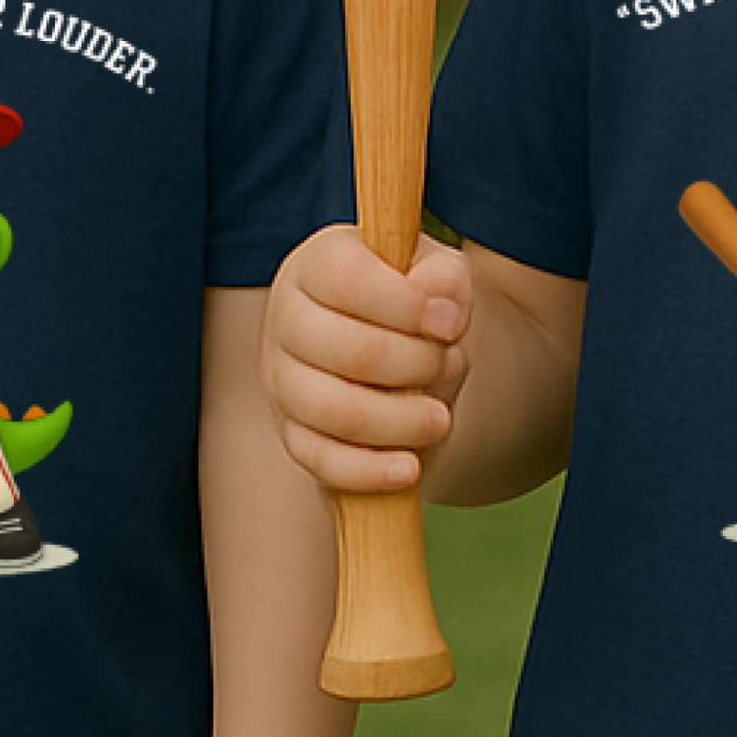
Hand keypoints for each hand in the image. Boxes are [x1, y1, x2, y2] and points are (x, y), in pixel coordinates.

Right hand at [259, 222, 469, 495]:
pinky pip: (323, 462)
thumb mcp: (437, 277)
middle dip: (414, 364)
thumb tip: (442, 306)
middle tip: (447, 365)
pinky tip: (410, 468)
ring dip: (400, 421)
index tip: (452, 324)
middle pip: (346, 349)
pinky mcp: (293, 435)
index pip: (346, 280)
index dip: (403, 305)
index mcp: (317, 265)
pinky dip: (370, 470)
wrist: (396, 359)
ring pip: (333, 410)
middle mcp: (288, 319)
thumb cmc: (412, 308)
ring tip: (441, 419)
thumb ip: (446, 278)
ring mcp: (283, 381)